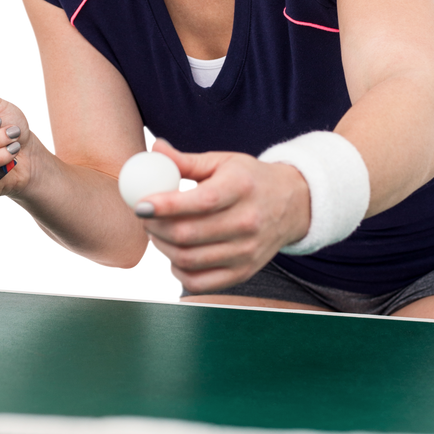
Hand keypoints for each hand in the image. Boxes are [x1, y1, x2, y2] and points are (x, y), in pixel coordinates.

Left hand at [138, 139, 310, 292]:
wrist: (293, 205)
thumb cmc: (250, 180)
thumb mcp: (222, 162)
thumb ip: (185, 160)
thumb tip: (153, 151)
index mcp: (241, 188)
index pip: (200, 201)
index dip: (165, 205)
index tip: (140, 204)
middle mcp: (248, 222)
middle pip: (188, 233)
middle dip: (156, 227)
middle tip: (145, 217)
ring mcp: (247, 251)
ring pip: (189, 259)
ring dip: (162, 248)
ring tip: (157, 232)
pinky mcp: (244, 272)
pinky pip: (201, 282)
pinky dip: (178, 272)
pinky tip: (171, 257)